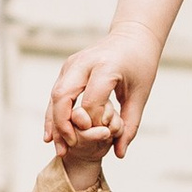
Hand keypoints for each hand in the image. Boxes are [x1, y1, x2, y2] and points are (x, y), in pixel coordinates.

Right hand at [48, 23, 161, 159]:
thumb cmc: (140, 66)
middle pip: (63, 96)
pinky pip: (56, 93)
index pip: (91, 100)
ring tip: (58, 148)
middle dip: (62, 125)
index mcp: (106, 66)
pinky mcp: (67, 67)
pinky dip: (53, 114)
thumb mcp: (140, 95)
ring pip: (55, 95)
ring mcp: (72, 63)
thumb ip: (130, 125)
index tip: (99, 138)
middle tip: (67, 150)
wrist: (132, 37)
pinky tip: (52, 135)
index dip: (92, 123)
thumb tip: (120, 154)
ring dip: (54, 123)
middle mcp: (84, 62)